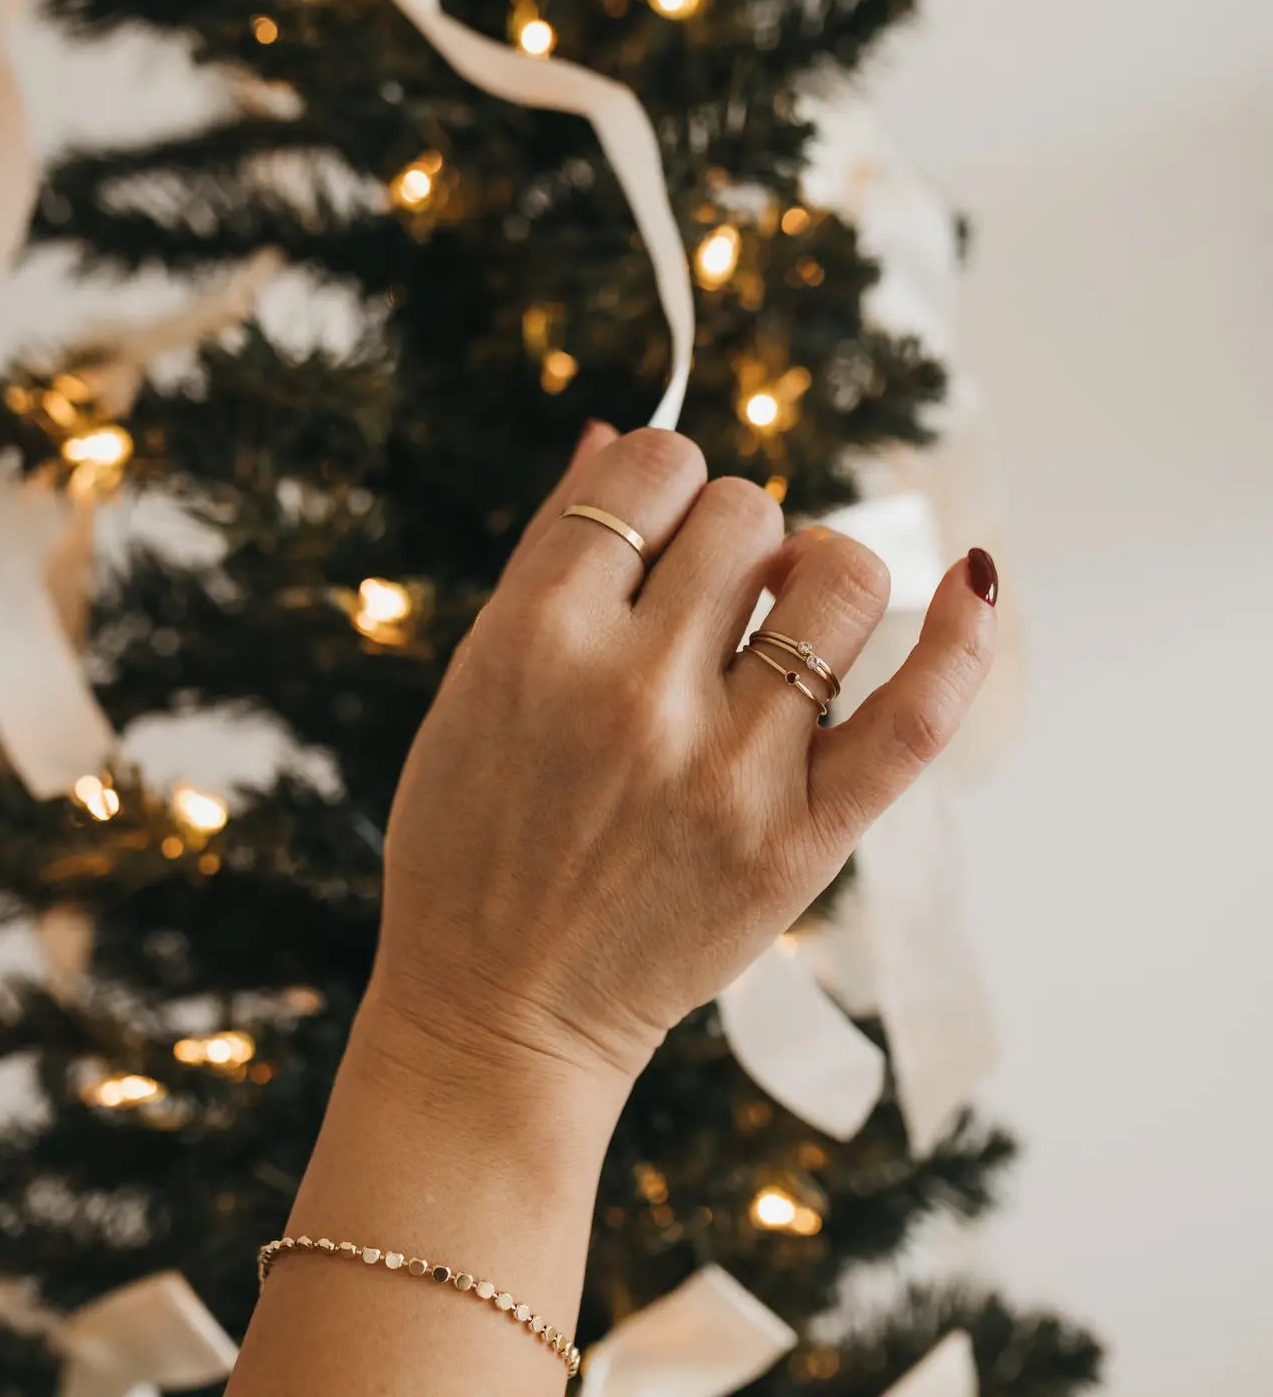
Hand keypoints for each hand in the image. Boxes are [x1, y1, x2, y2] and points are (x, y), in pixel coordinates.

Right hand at [367, 424, 996, 1092]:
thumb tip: (613, 431)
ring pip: (836, 576)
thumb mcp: (471, 684)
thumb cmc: (468, 844)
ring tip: (786, 618)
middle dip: (727, 540)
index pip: (652, 468)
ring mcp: (727, 765)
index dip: (661, 479)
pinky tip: (975, 581)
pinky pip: (914, 712)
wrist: (501, 1012)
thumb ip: (544, 553)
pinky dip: (962, 637)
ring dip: (816, 571)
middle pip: (746, 510)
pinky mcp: (798, 838)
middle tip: (700, 606)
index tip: (655, 529)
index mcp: (536, 636)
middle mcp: (635, 687)